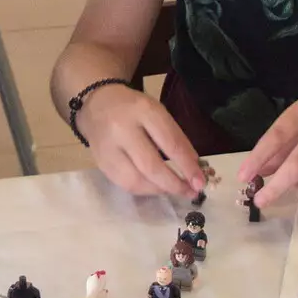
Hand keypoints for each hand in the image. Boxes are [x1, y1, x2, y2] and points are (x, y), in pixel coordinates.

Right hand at [75, 84, 207, 197]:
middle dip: (174, 184)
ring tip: (173, 190)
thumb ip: (175, 138)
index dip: (187, 166)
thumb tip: (194, 170)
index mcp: (143, 110)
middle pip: (151, 166)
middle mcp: (122, 129)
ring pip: (136, 181)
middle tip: (190, 192)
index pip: (170, 142)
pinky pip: (124, 185)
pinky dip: (144, 190)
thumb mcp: (158, 113)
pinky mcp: (100, 163)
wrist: (97, 104)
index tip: (200, 182)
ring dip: (159, 190)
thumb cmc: (133, 109)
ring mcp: (108, 148)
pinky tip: (155, 187)